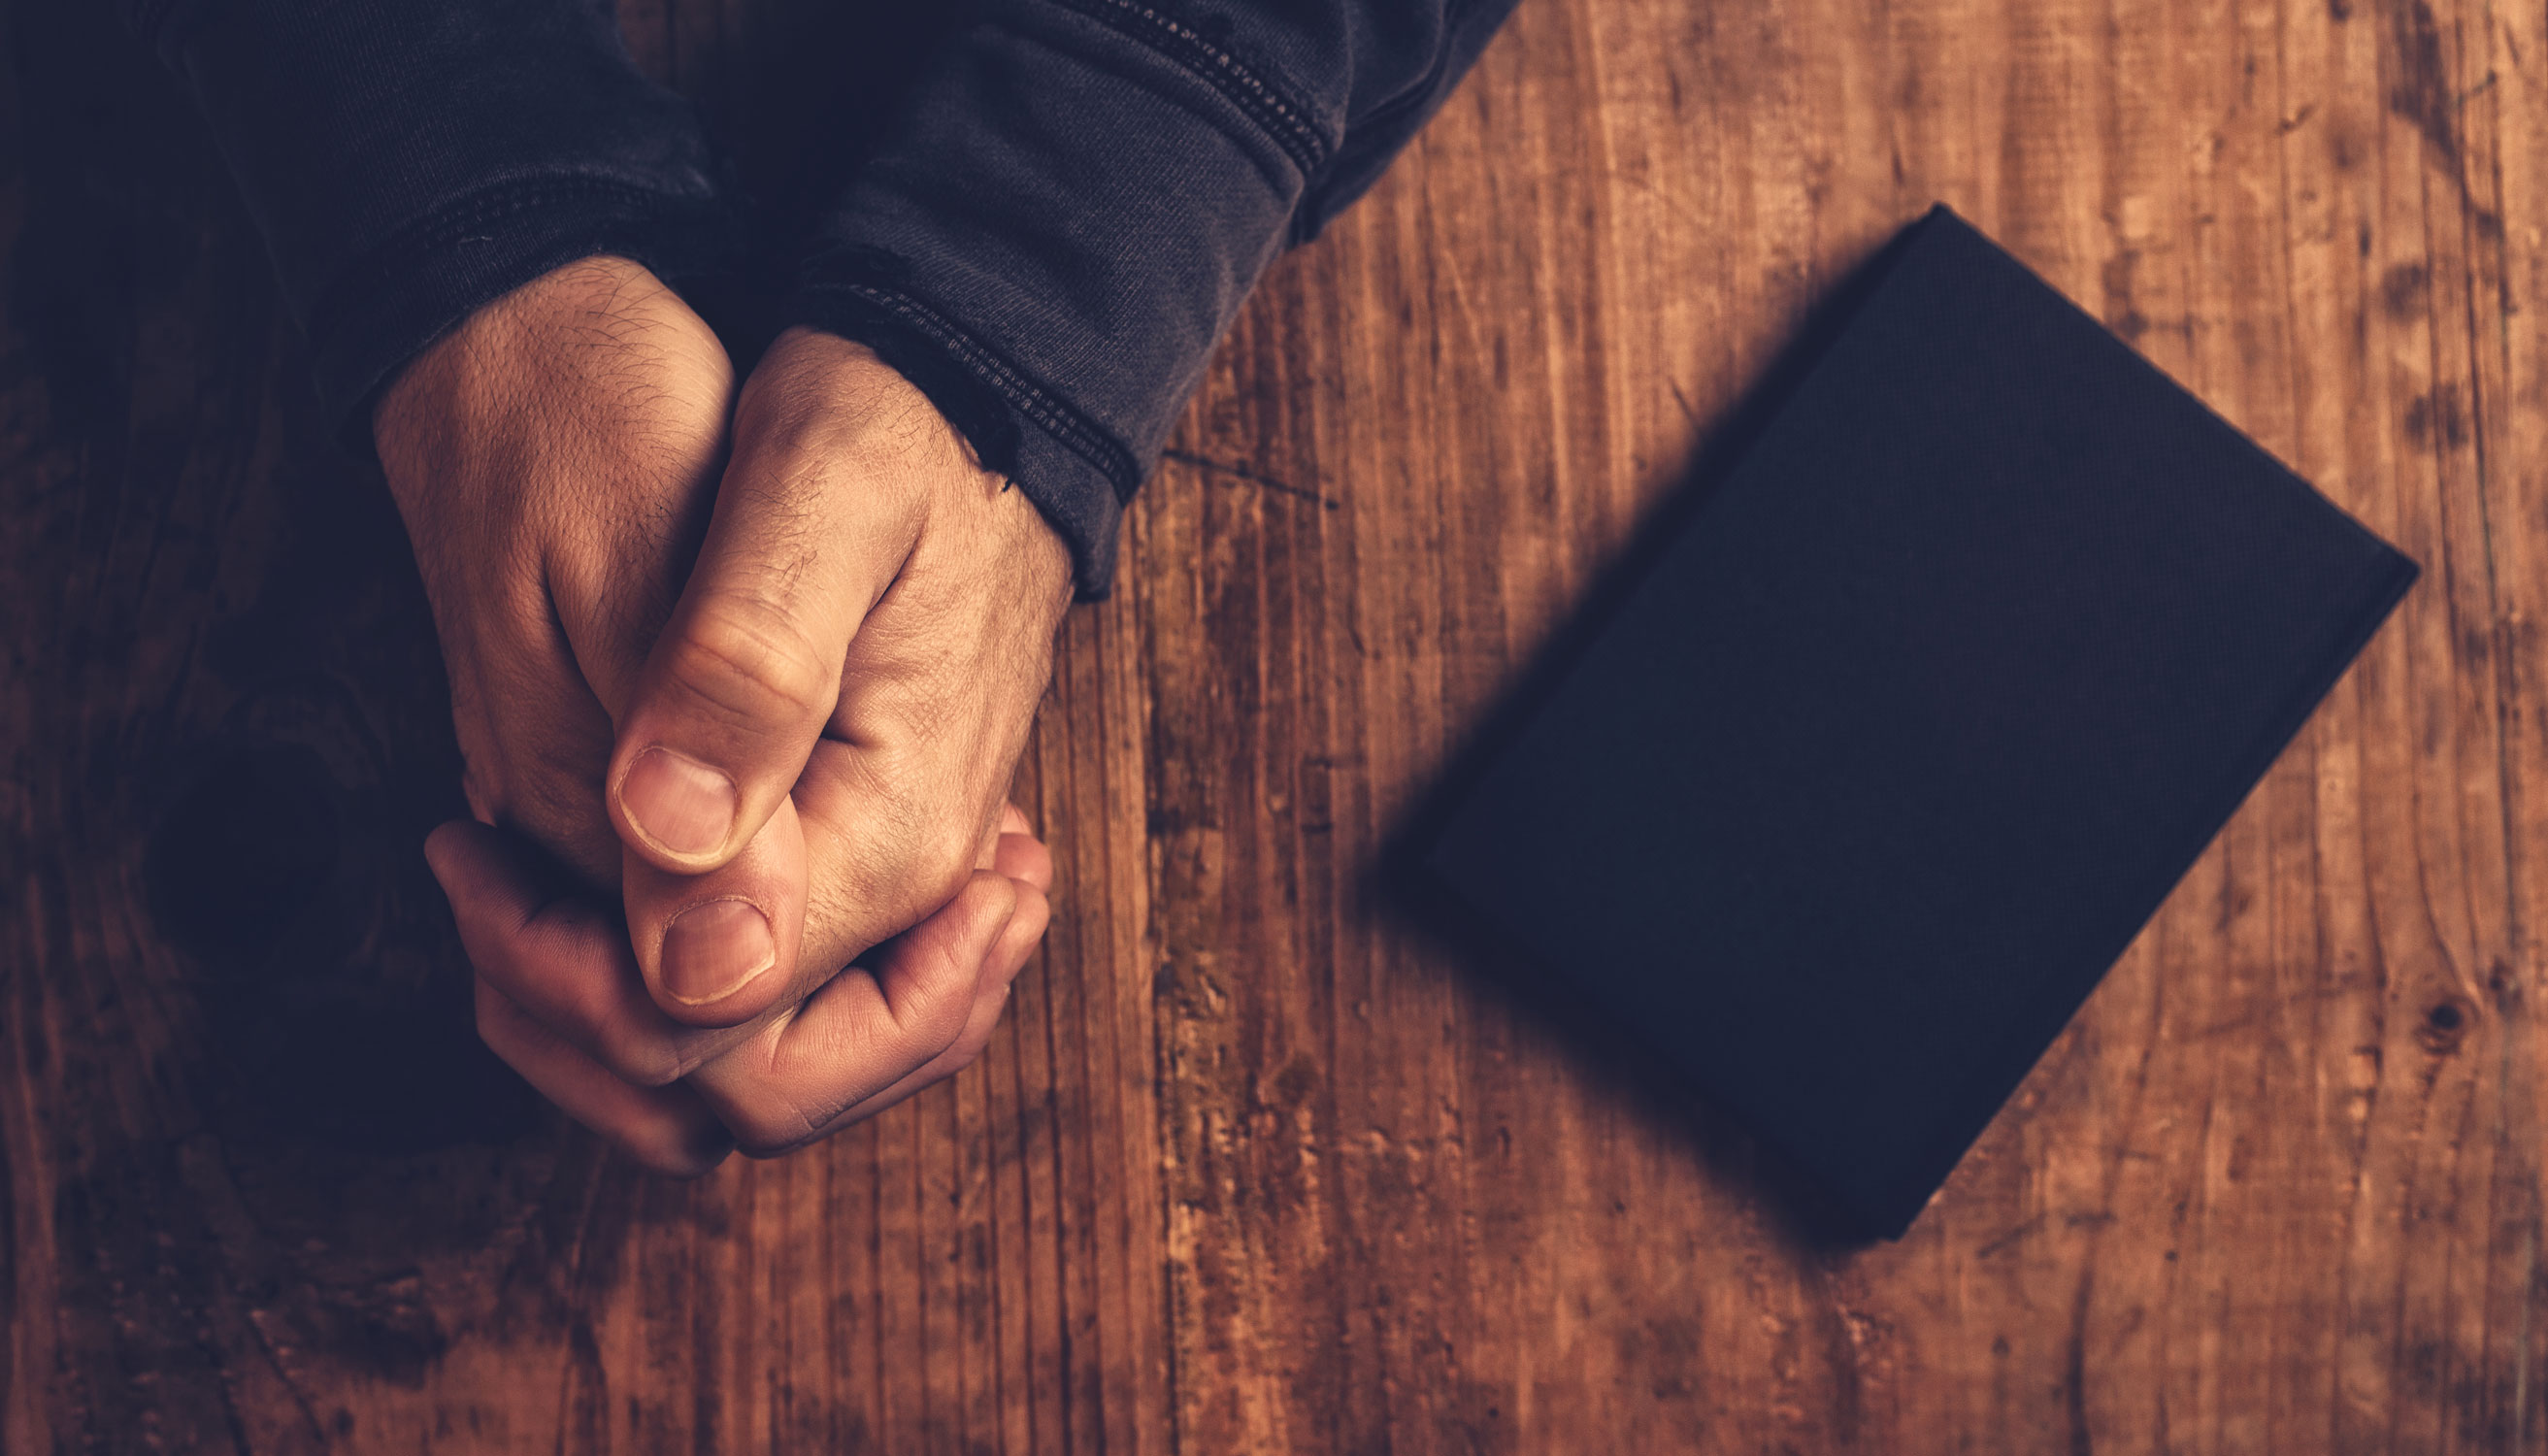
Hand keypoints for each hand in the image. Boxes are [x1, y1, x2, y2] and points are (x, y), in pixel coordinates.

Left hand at [381, 259, 1074, 1168]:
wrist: (980, 402)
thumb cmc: (897, 425)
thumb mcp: (820, 497)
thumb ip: (747, 676)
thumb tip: (669, 861)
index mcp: (892, 836)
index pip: (714, 1026)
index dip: (566, 976)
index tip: (472, 850)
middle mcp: (909, 892)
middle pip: (743, 1093)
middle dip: (579, 1022)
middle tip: (480, 873)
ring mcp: (895, 888)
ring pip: (755, 1070)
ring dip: (607, 1019)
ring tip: (509, 887)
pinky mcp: (863, 861)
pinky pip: (771, 1000)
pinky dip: (659, 978)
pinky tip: (585, 880)